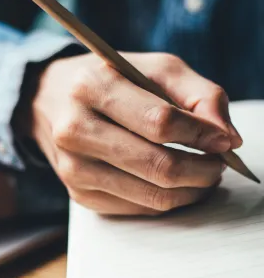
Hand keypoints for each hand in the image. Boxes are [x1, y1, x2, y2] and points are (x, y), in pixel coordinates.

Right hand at [20, 52, 241, 215]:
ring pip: (151, 196)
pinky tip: (170, 183)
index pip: (159, 122)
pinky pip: (137, 210)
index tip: (224, 141)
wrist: (50, 100)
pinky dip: (164, 199)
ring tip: (200, 173)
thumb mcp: (154, 68)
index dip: (201, 135)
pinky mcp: (77, 194)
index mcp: (92, 88)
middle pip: (157, 166)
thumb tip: (226, 138)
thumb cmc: (108, 80)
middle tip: (218, 164)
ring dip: (190, 190)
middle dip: (203, 171)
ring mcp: (73, 167)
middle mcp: (75, 130)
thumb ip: (198, 93)